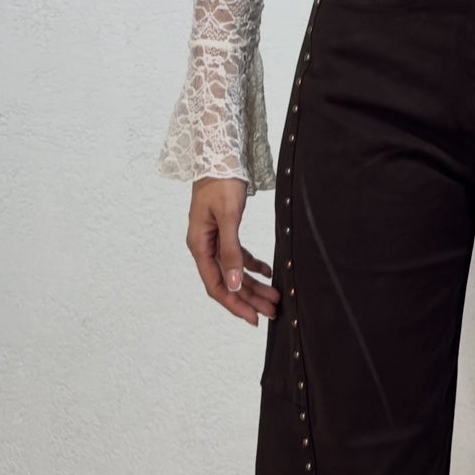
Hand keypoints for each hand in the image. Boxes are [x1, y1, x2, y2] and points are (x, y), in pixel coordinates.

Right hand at [187, 177, 279, 324]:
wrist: (219, 155)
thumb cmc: (221, 182)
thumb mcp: (229, 217)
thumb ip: (230, 251)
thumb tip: (231, 284)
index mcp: (200, 245)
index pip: (216, 286)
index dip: (234, 305)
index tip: (254, 318)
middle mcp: (204, 246)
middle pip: (227, 282)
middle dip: (250, 299)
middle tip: (273, 311)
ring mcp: (213, 239)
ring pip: (234, 271)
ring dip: (253, 285)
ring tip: (275, 297)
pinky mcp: (224, 230)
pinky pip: (238, 256)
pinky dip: (253, 265)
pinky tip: (268, 272)